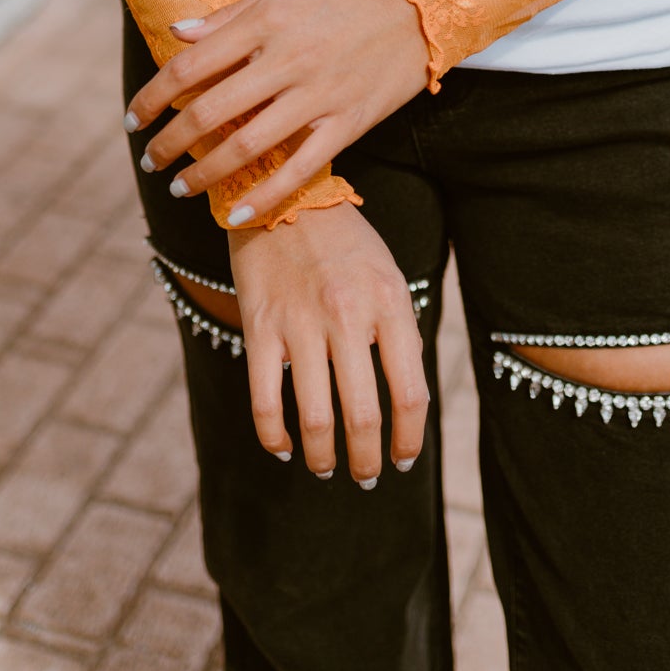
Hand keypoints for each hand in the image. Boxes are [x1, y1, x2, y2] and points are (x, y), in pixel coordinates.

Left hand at [127, 0, 429, 222]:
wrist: (419, 10)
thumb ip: (227, 17)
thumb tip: (175, 34)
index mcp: (266, 22)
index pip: (190, 65)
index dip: (154, 96)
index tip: (135, 118)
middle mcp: (288, 60)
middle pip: (209, 111)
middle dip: (170, 142)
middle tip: (150, 158)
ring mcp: (318, 96)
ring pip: (246, 146)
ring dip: (204, 173)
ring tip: (180, 187)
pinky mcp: (346, 124)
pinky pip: (298, 170)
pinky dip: (263, 197)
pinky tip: (235, 214)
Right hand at [231, 202, 428, 482]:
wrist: (286, 193)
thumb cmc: (346, 242)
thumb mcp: (389, 275)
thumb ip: (399, 332)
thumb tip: (406, 402)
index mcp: (389, 304)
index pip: (409, 393)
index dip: (409, 438)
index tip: (404, 459)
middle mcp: (348, 316)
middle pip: (363, 415)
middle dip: (367, 460)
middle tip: (367, 477)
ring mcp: (300, 324)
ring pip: (315, 418)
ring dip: (324, 458)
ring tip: (327, 470)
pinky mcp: (260, 327)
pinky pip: (265, 400)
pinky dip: (274, 437)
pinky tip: (284, 448)